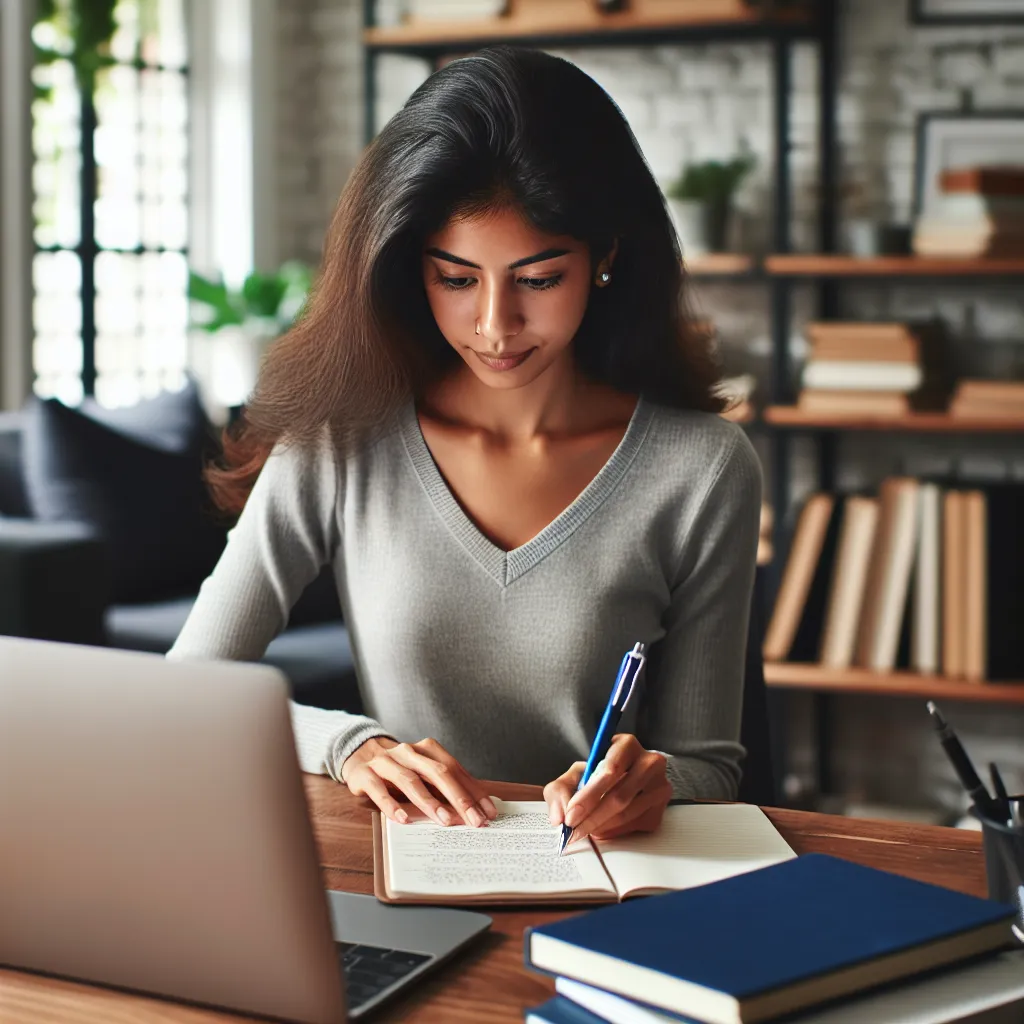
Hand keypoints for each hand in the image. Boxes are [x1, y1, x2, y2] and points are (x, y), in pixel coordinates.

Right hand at [341, 736, 497, 827]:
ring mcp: (386, 761)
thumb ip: (445, 788)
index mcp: (427, 749)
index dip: (473, 791)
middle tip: (474, 820)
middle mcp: (409, 751)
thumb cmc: (400, 771)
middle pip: (438, 772)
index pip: (456, 769)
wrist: (358, 756)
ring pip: (411, 780)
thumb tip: (477, 809)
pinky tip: (403, 819)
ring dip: (429, 802)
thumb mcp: (423, 775)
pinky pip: (379, 789)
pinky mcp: (365, 774)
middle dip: (459, 798)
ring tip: (445, 821)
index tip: (489, 812)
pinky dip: (391, 804)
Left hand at [543, 734, 671, 842]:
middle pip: (620, 796)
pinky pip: (635, 825)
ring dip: (601, 826)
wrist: (622, 779)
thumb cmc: (597, 774)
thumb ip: (560, 790)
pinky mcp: (660, 810)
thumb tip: (559, 816)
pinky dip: (613, 831)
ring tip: (582, 831)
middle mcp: (650, 763)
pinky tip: (601, 829)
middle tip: (573, 830)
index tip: (571, 815)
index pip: (610, 771)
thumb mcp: (575, 773)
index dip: (589, 795)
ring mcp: (659, 787)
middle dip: (592, 817)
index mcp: (627, 745)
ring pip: (627, 814)